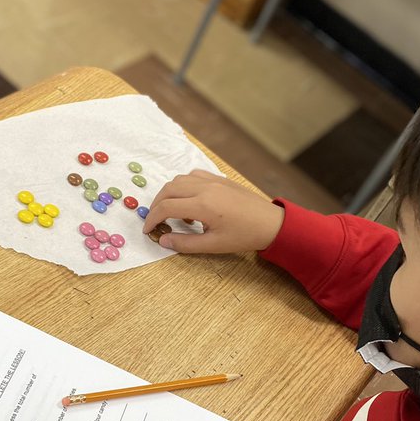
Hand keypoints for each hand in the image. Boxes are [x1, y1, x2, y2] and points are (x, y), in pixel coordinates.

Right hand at [141, 171, 283, 254]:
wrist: (270, 223)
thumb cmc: (244, 236)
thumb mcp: (213, 245)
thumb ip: (185, 243)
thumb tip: (163, 240)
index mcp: (202, 205)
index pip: (166, 207)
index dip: (153, 219)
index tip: (148, 230)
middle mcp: (205, 188)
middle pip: (169, 189)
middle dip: (157, 204)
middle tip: (155, 220)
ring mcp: (213, 180)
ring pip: (180, 179)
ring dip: (170, 193)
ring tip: (174, 213)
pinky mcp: (220, 179)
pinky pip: (194, 175)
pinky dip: (184, 185)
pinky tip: (190, 200)